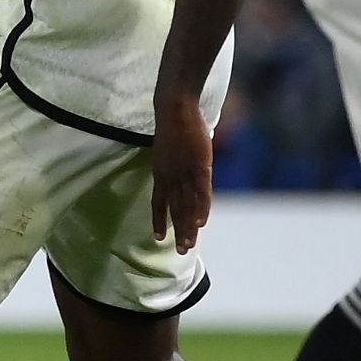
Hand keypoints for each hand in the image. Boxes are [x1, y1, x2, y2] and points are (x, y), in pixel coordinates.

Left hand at [149, 94, 213, 252]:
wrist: (175, 109)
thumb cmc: (172, 125)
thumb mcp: (169, 150)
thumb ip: (173, 165)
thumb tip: (180, 172)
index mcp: (160, 173)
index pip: (158, 203)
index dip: (159, 220)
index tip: (158, 237)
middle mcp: (170, 177)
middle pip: (174, 210)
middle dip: (178, 231)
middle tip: (181, 251)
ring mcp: (185, 173)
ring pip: (187, 206)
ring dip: (189, 227)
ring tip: (190, 245)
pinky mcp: (200, 167)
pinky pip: (201, 193)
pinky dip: (202, 208)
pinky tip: (202, 223)